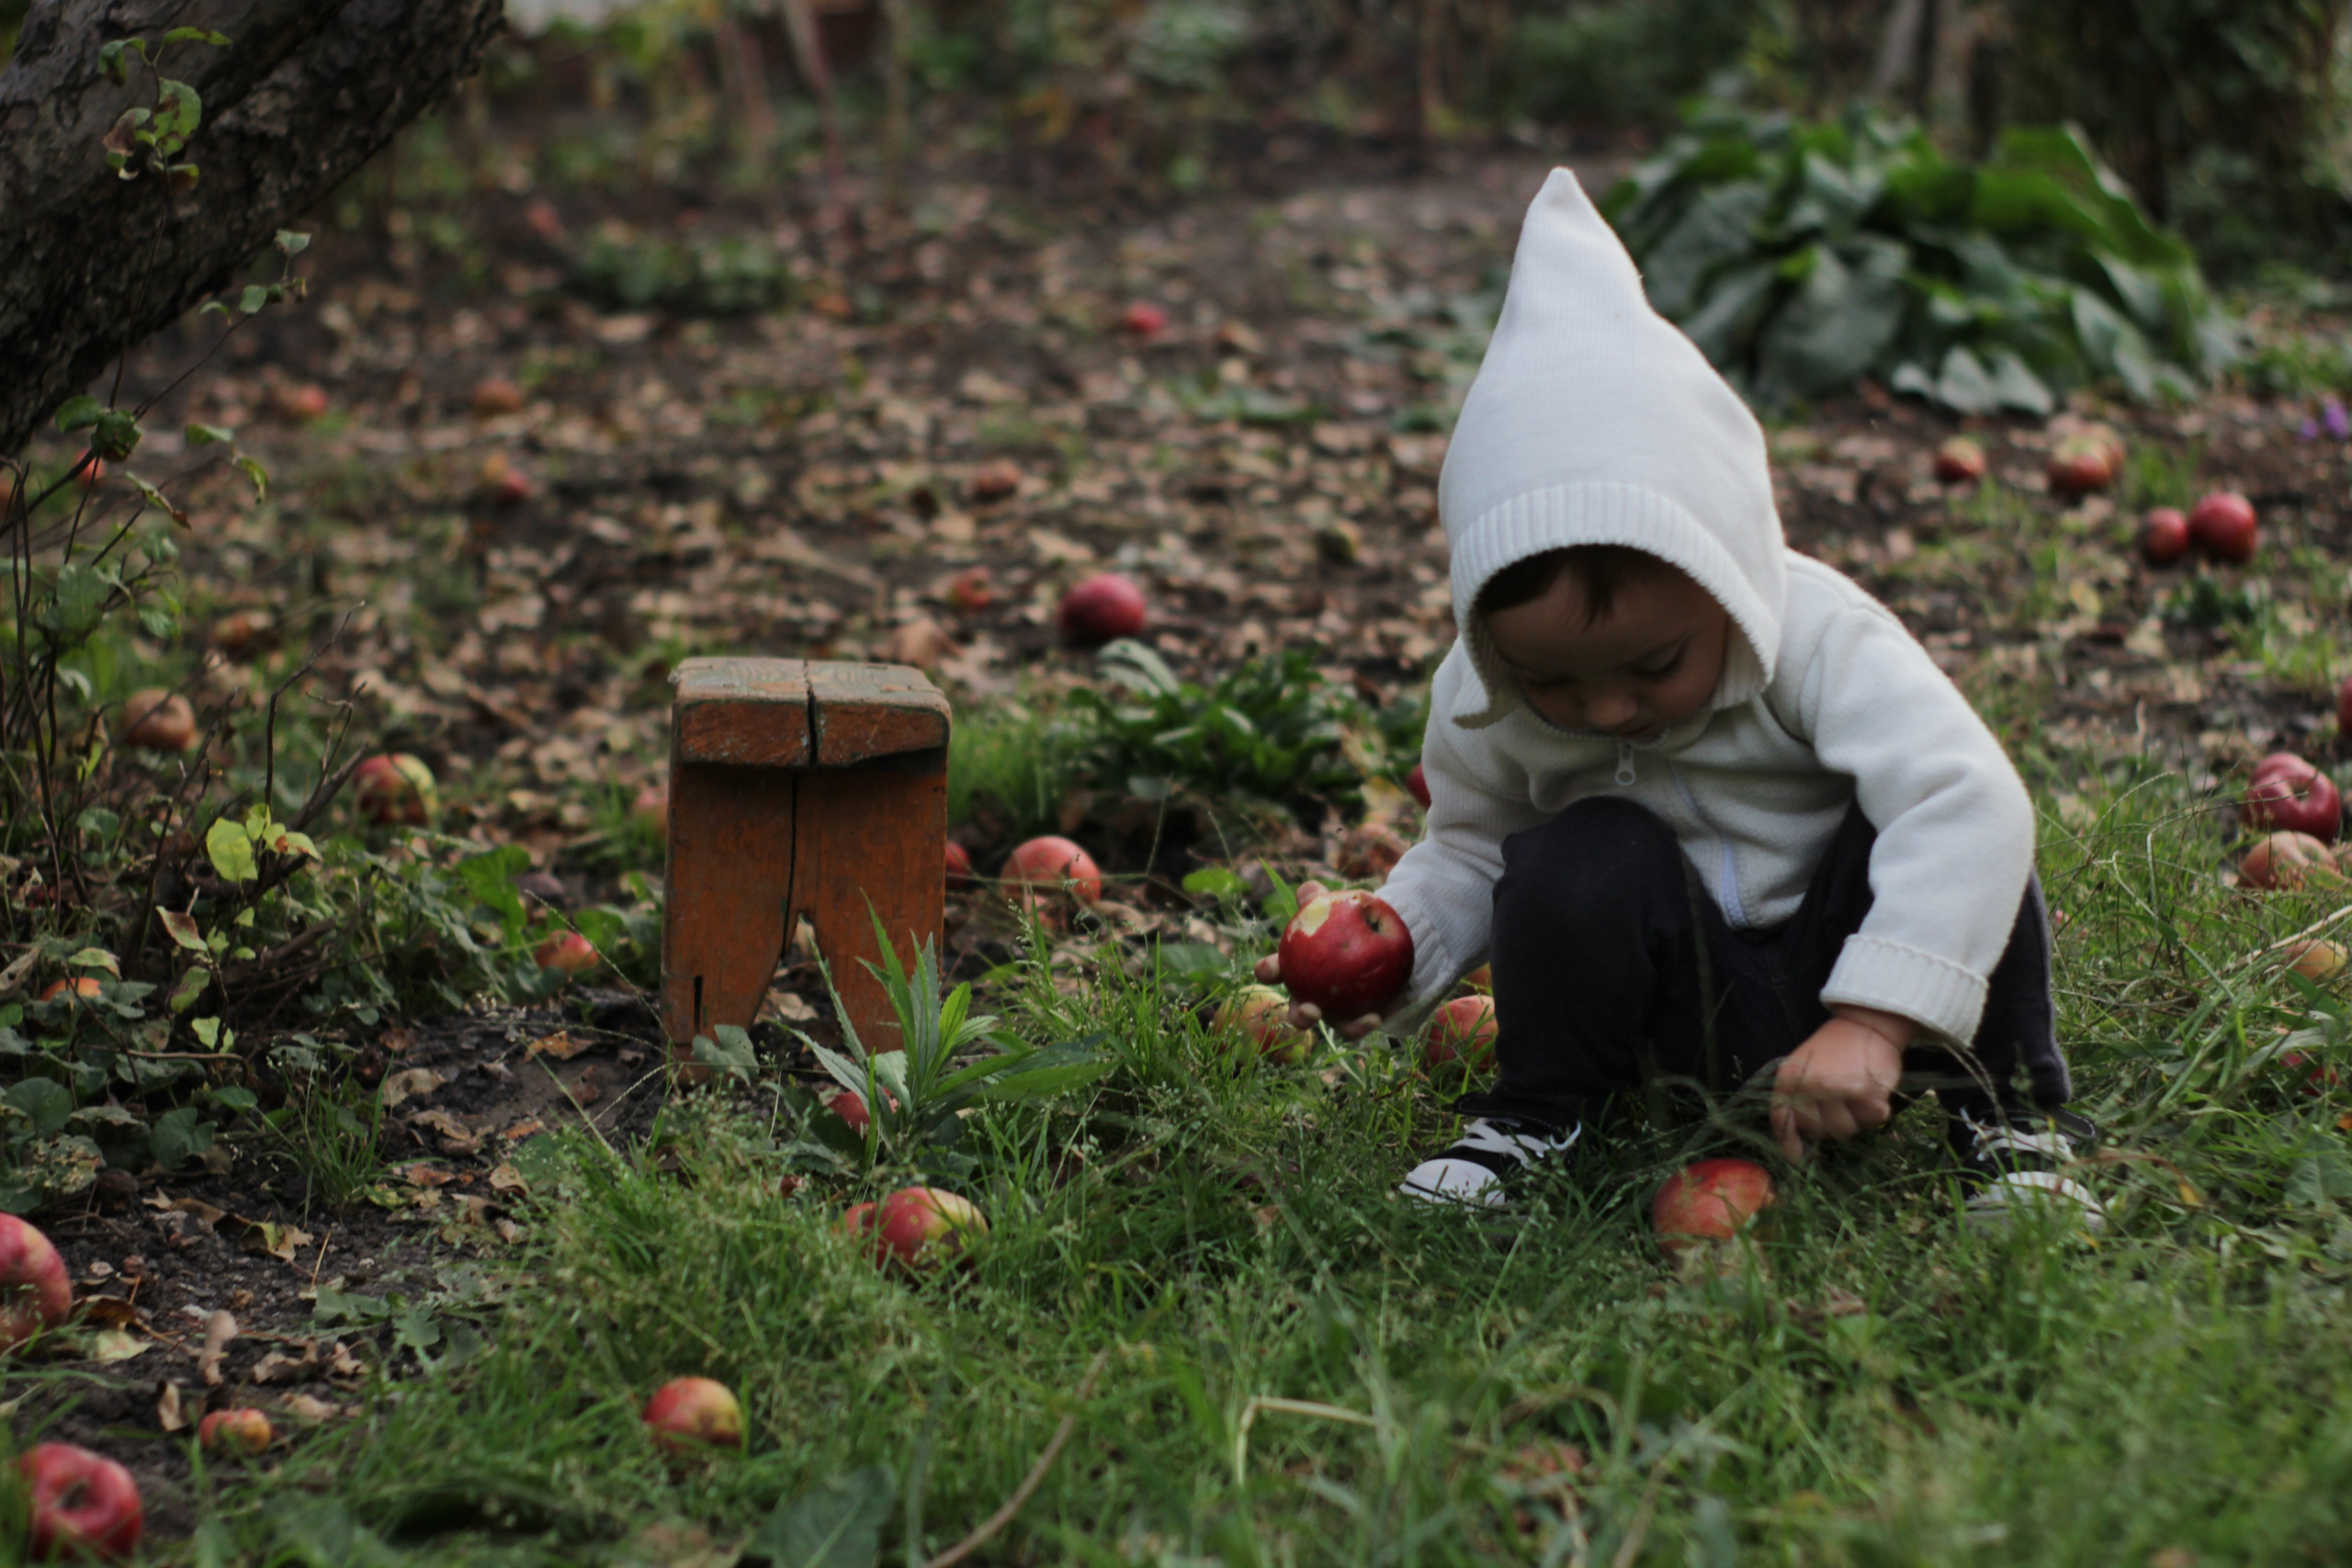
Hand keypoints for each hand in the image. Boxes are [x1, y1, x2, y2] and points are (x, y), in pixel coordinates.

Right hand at [1251, 881, 1399, 1039]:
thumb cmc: (1350, 920)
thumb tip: (1308, 890)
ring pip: (1331, 1023)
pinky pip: (1360, 1024)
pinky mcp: (1360, 1017)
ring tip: (1349, 1022)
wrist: (1385, 936)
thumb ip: (1320, 900)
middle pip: (1300, 1010)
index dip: (1268, 971)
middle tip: (1309, 1010)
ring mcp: (1336, 1010)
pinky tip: (1374, 1016)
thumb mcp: (1337, 906)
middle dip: (1300, 1016)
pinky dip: (1364, 1023)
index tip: (1270, 968)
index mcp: (1298, 968)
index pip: (1276, 971)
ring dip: (1336, 1025)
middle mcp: (1313, 994)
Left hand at [1769, 1006, 1912, 1160]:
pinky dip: (1873, 1114)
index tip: (1798, 1158)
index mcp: (1789, 1078)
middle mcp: (1811, 1085)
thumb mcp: (1801, 1070)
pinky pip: (1871, 1121)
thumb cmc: (1831, 1052)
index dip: (1789, 1143)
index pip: (1782, 1120)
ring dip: (1853, 1121)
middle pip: (1817, 1131)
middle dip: (1828, 1124)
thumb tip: (1794, 1153)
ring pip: (1844, 1131)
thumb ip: (1794, 1103)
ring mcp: (1839, 1090)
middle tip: (1838, 1104)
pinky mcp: (1867, 1092)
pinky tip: (1871, 1096)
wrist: (1865, 1025)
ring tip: (1854, 1098)